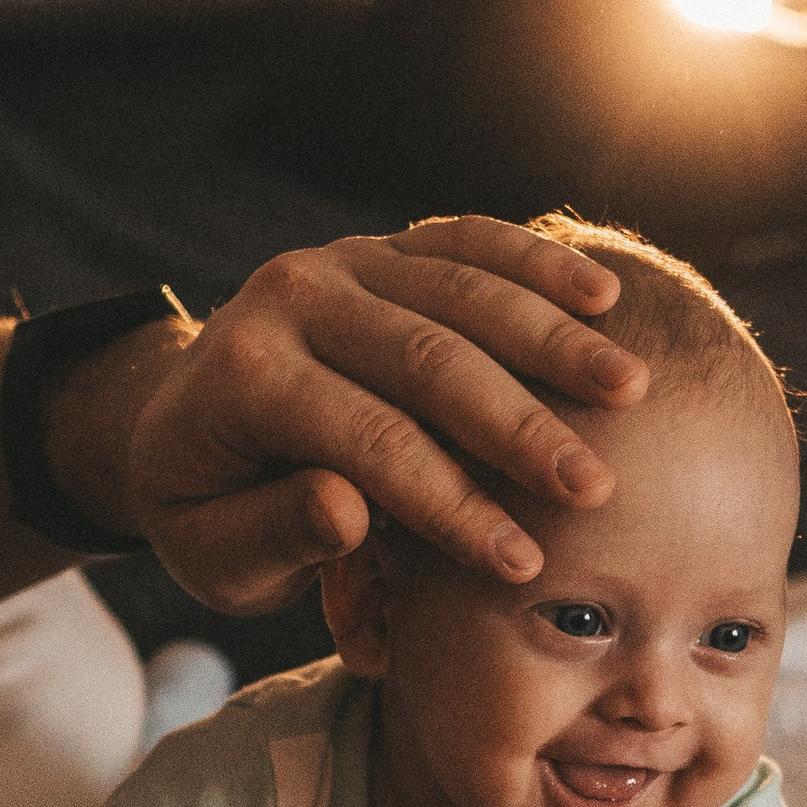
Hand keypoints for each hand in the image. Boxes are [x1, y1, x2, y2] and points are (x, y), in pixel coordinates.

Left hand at [119, 218, 645, 613]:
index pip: (368, 441)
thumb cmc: (206, 512)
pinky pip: (465, 241)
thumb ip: (273, 534)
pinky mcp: (379, 247)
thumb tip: (347, 510)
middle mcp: (289, 298)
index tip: (523, 565)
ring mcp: (337, 260)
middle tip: (596, 487)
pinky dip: (535, 262)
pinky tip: (605, 298)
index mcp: (244, 376)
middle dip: (520, 426)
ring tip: (632, 391)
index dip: (450, 504)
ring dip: (553, 341)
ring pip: (461, 289)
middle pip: (427, 357)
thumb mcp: (213, 553)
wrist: (173, 422)